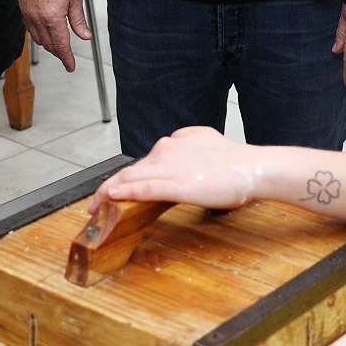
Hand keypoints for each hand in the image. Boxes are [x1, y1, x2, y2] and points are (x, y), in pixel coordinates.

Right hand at [19, 0, 89, 71]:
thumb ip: (79, 21)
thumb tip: (85, 36)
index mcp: (53, 18)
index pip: (61, 45)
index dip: (67, 58)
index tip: (70, 66)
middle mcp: (38, 19)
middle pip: (49, 45)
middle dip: (59, 53)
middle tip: (67, 56)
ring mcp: (29, 15)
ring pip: (38, 39)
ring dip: (48, 44)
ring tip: (57, 44)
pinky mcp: (23, 10)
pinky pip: (30, 30)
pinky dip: (38, 35)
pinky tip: (45, 32)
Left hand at [96, 127, 264, 210]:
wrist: (251, 168)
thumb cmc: (233, 160)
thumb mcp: (204, 137)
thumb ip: (186, 139)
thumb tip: (175, 140)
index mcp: (172, 142)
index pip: (140, 162)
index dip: (122, 178)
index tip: (111, 190)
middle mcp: (166, 151)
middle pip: (128, 171)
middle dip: (106, 189)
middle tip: (94, 205)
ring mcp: (169, 168)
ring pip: (129, 179)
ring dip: (108, 194)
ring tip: (95, 208)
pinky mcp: (176, 185)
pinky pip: (143, 188)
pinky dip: (125, 193)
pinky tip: (112, 198)